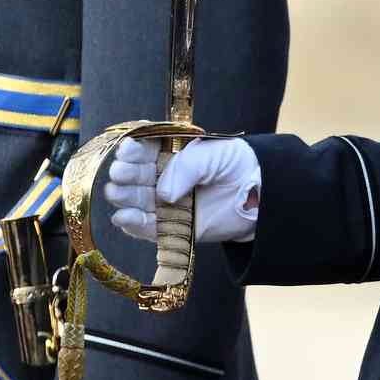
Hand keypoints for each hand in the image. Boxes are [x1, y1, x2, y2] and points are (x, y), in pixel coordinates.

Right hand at [107, 136, 260, 248]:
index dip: (132, 151)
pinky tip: (123, 217)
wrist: (262, 196)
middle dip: (124, 174)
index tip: (128, 150)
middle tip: (122, 173)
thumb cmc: (239, 166)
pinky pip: (148, 228)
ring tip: (117, 193)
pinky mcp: (172, 227)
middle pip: (134, 177)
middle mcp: (162, 178)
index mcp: (169, 154)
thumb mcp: (214, 155)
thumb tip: (163, 194)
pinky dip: (133, 225)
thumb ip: (188, 167)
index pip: (142, 151)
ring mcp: (165, 204)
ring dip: (123, 198)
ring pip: (135, 201)